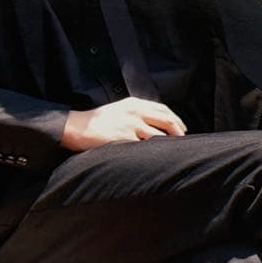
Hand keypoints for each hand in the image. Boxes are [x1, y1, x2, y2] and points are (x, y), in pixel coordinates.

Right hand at [61, 96, 186, 150]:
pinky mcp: (124, 138)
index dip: (176, 119)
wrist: (78, 127)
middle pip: (166, 121)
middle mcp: (135, 112)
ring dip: (167, 145)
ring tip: (172, 153)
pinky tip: (156, 159)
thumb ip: (137, 112)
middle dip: (178, 132)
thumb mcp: (120, 109)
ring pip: (158, 136)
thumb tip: (155, 124)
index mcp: (135, 103)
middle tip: (183, 142)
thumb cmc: (98, 120)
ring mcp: (130, 125)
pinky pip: (143, 147)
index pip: (163, 109)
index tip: (182, 129)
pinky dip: (152, 153)